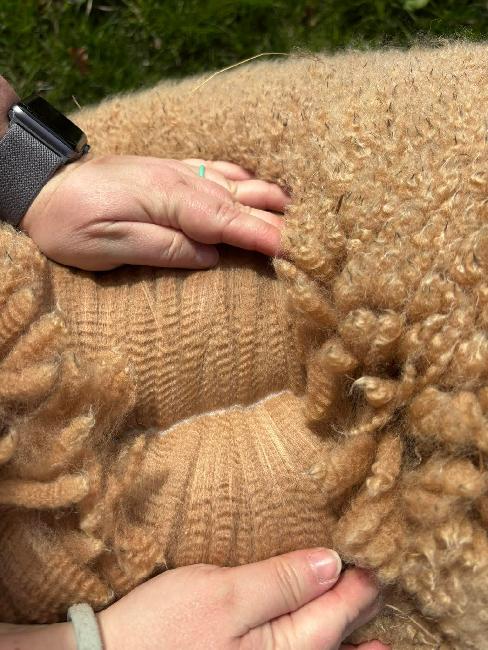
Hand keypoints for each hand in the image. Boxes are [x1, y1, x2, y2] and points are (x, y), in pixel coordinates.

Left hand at [20, 156, 288, 270]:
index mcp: (165, 200)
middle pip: (237, 202)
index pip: (222, 221)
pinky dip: (242, 179)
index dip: (258, 235)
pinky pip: (216, 170)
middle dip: (275, 220)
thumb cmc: (68, 224)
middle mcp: (178, 180)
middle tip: (310, 238)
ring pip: (233, 184)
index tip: (290, 248)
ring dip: (266, 199)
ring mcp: (176, 172)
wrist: (44, 186)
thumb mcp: (106, 246)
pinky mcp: (171, 170)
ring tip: (298, 213)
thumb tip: (210, 254)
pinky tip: (257, 186)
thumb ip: (160, 248)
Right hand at [98, 547, 387, 649]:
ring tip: (378, 640)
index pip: (340, 608)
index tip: (380, 557)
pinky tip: (322, 648)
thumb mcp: (224, 594)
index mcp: (287, 647)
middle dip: (360, 609)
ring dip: (347, 639)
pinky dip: (316, 649)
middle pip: (334, 633)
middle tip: (382, 584)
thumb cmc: (163, 629)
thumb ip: (281, 581)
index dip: (362, 581)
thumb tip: (330, 564)